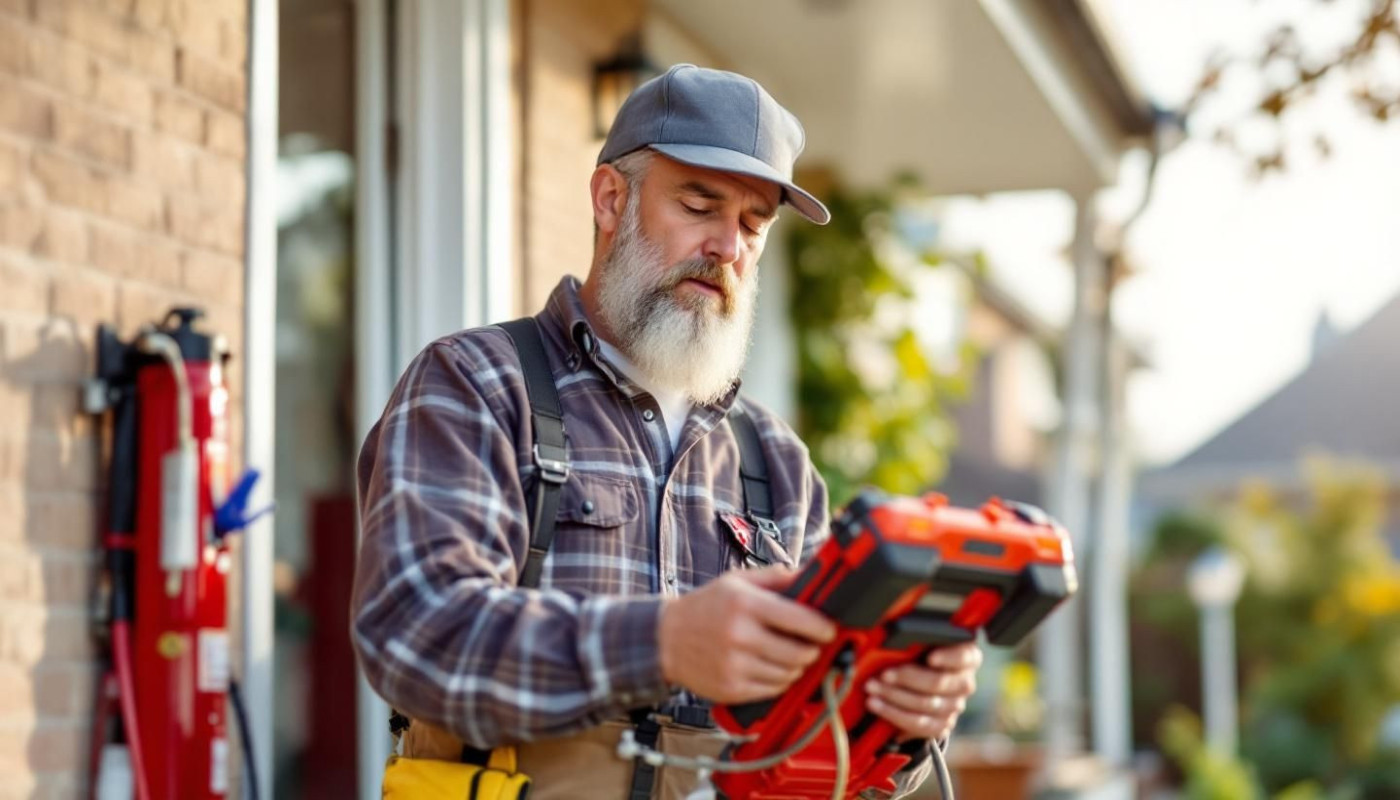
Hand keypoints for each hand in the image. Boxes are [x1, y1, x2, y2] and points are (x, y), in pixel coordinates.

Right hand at [658, 566, 836, 703]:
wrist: (665, 638)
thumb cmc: (705, 607)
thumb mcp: (737, 582)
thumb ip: (777, 578)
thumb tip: (812, 576)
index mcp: (744, 604)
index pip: (799, 619)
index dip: (822, 627)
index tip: (829, 628)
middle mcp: (739, 636)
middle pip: (799, 652)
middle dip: (812, 649)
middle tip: (810, 643)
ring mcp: (734, 665)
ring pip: (789, 673)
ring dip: (796, 666)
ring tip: (788, 654)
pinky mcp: (731, 689)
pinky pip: (773, 690)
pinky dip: (780, 680)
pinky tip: (771, 668)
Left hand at [865, 642, 982, 741]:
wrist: (921, 684)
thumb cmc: (920, 655)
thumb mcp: (922, 644)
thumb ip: (916, 642)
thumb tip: (893, 642)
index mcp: (967, 658)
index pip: (964, 657)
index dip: (948, 658)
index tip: (930, 658)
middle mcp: (965, 683)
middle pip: (937, 683)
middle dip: (906, 678)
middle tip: (883, 675)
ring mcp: (955, 706)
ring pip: (925, 705)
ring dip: (894, 697)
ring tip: (872, 689)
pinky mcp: (943, 725)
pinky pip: (919, 725)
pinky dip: (894, 715)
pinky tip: (878, 706)